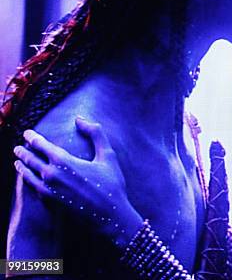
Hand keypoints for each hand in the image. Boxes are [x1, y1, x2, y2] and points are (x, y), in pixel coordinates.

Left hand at [13, 117, 142, 248]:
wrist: (109, 215)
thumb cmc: (111, 184)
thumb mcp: (108, 155)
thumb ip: (95, 133)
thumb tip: (80, 119)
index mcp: (63, 161)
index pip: (40, 145)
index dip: (32, 137)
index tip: (27, 133)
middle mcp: (51, 175)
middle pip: (30, 159)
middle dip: (23, 152)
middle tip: (18, 147)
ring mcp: (48, 191)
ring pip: (28, 175)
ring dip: (22, 167)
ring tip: (17, 162)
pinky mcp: (50, 202)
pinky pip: (33, 189)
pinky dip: (27, 181)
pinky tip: (28, 180)